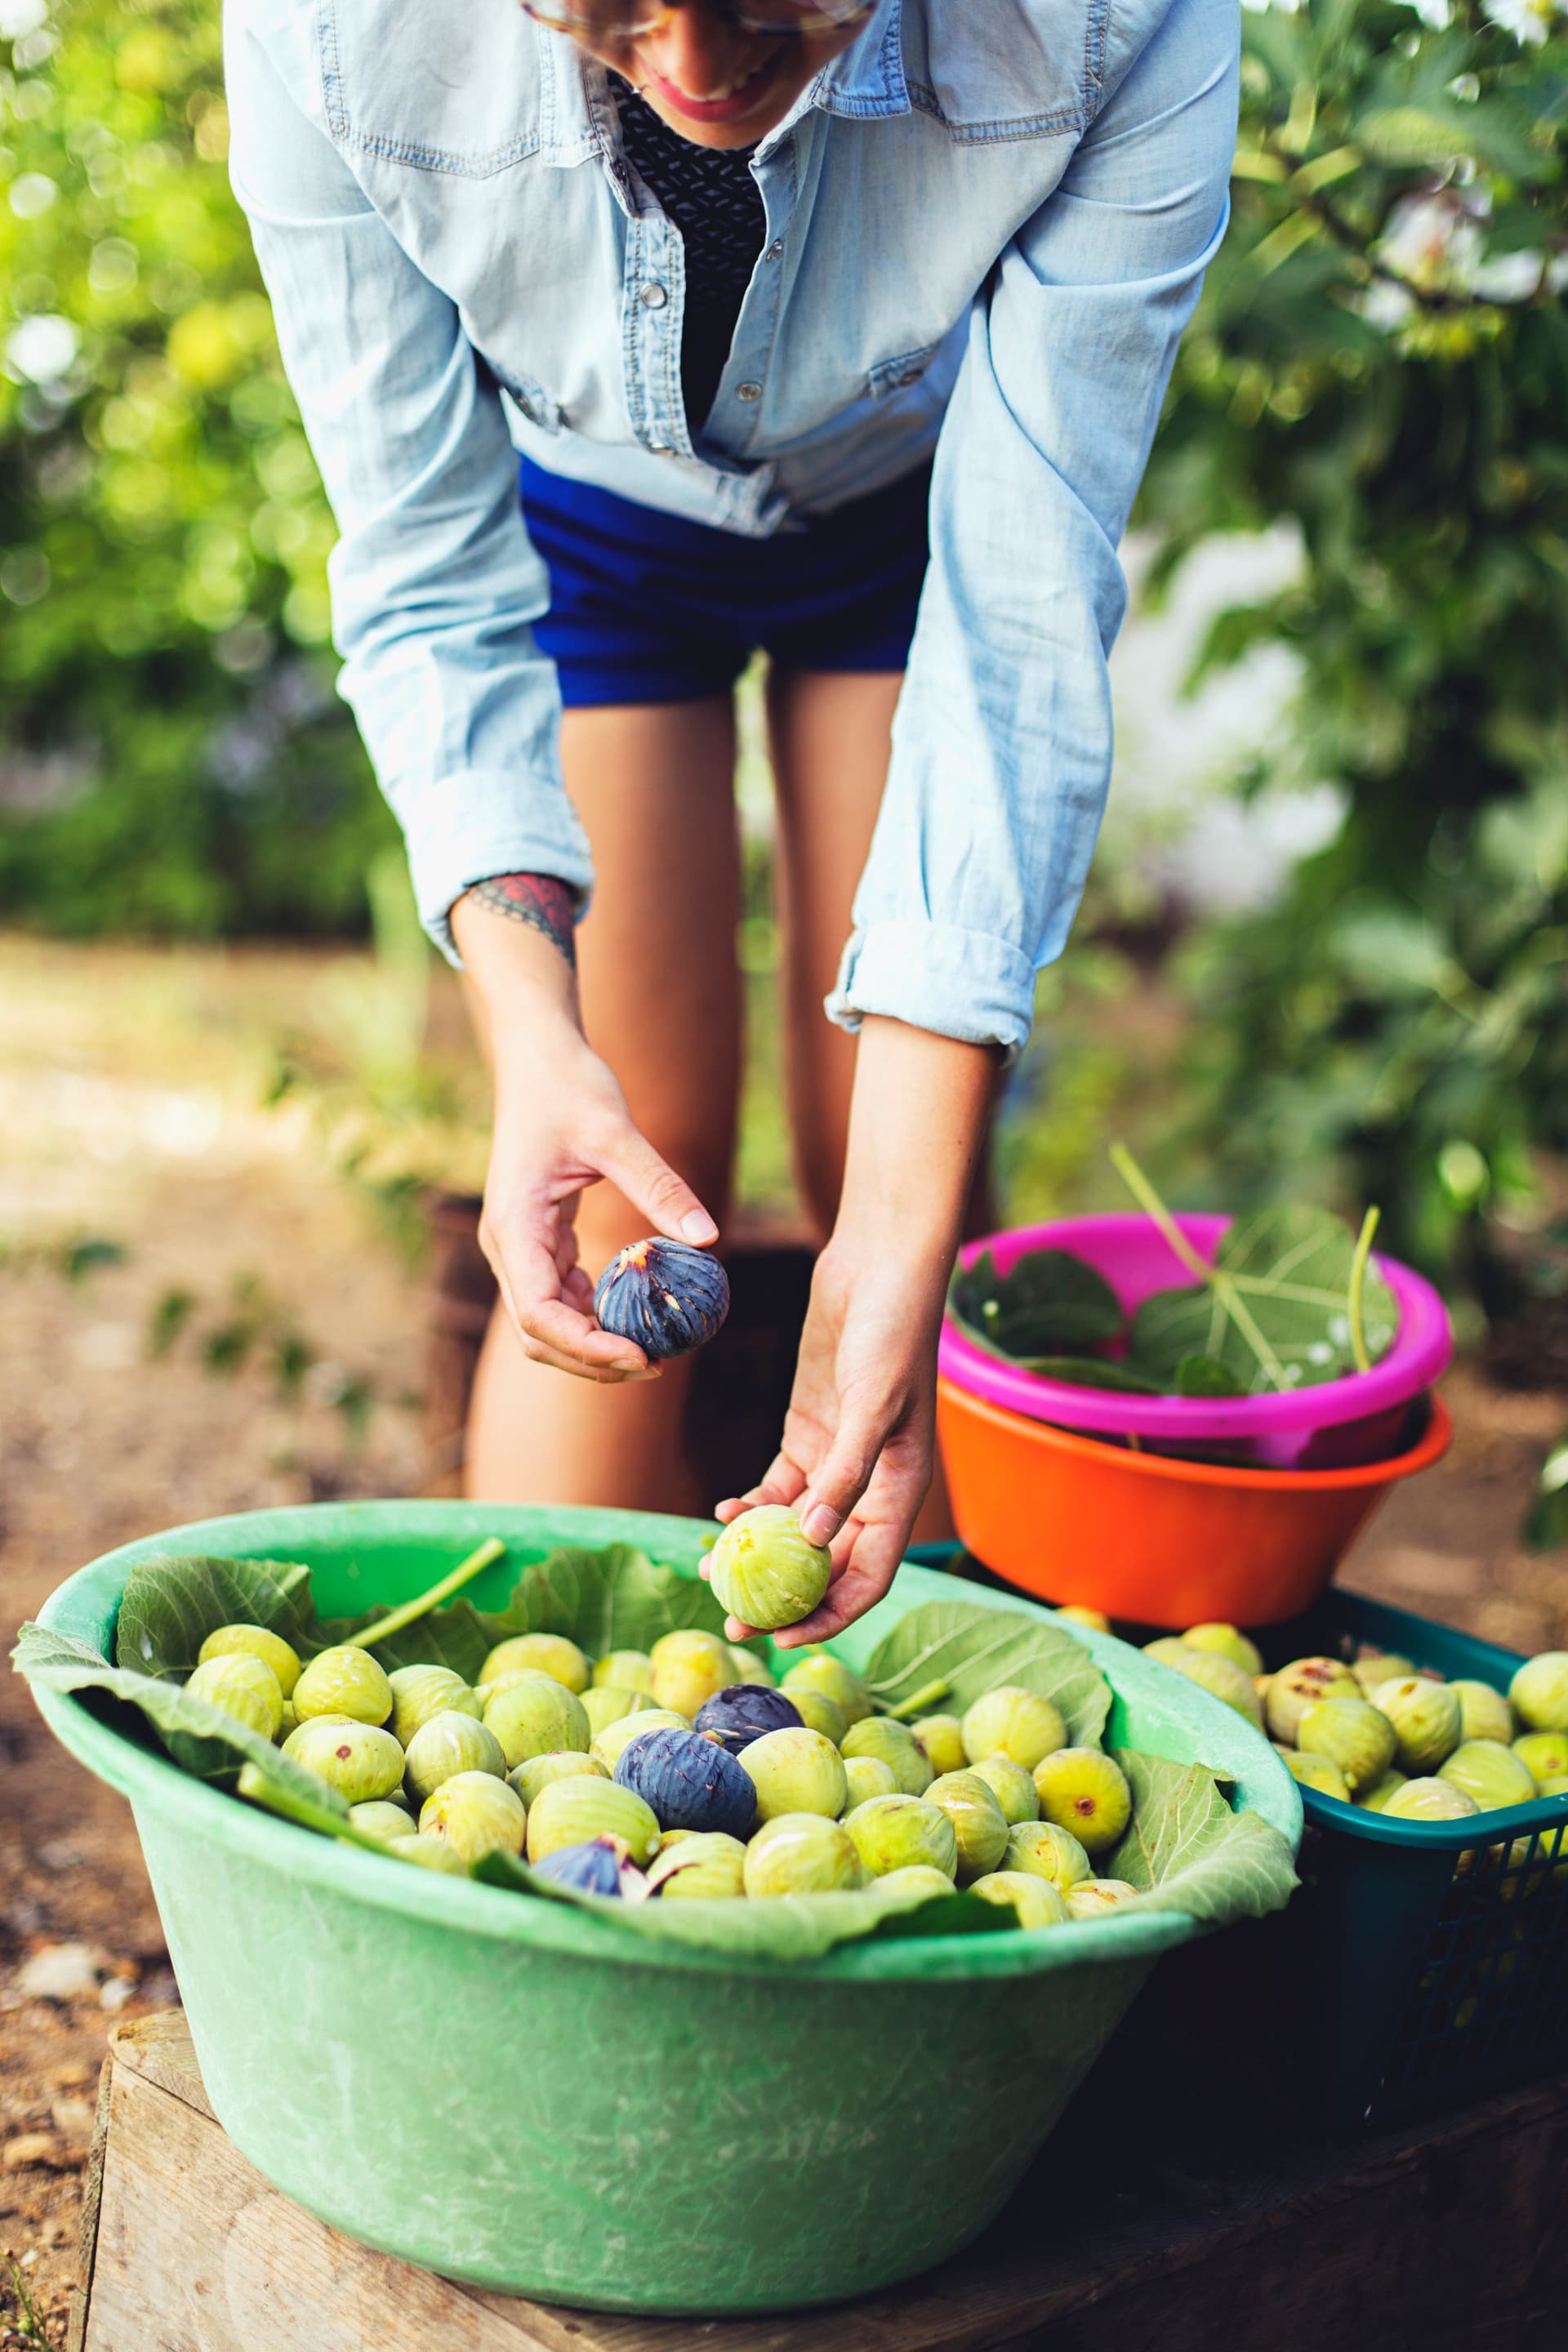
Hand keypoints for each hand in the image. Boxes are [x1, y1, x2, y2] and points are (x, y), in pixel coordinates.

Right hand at [454, 881, 717, 1381]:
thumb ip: (660, 1188)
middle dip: (592, 1359)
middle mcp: (508, 1245)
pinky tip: (639, 1310)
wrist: (537, 1057)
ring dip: (595, 1343)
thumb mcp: (617, 1133)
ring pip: (548, 1322)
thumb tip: (707, 1240)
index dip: (586, 1346)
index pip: (538, 1313)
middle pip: (539, 1334)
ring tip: (656, 1347)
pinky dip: (596, 1313)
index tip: (641, 1355)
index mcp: (514, 1226)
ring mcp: (520, 1246)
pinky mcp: (538, 1239)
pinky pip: (562, 1294)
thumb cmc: (568, 1087)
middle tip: (659, 1362)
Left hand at [708, 1240, 945, 1644]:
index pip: (867, 1576)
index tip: (780, 1635)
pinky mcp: (808, 1432)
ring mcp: (837, 1460)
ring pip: (794, 1530)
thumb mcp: (873, 1402)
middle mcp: (871, 1486)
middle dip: (782, 1597)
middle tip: (731, 1621)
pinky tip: (722, 1514)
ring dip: (756, 1556)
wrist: (880, 1268)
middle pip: (826, 1564)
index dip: (828, 1614)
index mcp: (900, 1491)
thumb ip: (846, 1470)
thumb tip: (815, 1537)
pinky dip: (750, 1508)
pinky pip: (777, 1489)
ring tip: (709, 1573)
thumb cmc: (892, 1331)